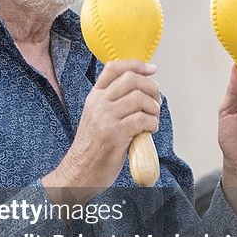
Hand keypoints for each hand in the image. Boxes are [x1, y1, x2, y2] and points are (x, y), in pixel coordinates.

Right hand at [43, 60, 159, 200]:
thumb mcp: (97, 117)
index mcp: (94, 97)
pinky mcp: (115, 134)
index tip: (152, 70)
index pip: (114, 68)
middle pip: (131, 79)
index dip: (136, 65)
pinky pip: (142, 120)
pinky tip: (149, 131)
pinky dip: (152, 124)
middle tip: (156, 102)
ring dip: (154, 108)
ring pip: (140, 98)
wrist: (80, 171)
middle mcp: (99, 103)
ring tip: (152, 119)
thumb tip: (141, 91)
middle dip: (151, 88)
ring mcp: (106, 118)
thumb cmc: (94, 147)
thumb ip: (113, 102)